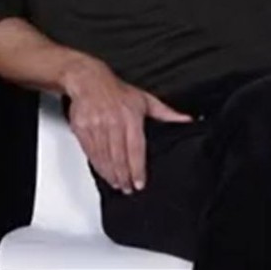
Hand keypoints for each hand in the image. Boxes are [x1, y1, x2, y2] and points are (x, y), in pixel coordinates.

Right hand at [60, 58, 191, 192]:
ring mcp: (96, 126)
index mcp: (130, 116)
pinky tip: (104, 173)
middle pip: (119, 156)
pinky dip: (97, 165)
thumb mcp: (146, 99)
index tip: (140, 182)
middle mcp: (113, 122)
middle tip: (128, 189)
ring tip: (118, 185)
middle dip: (124, 176)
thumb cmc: (118, 91)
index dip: (137, 168)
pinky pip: (90, 152)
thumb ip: (167, 113)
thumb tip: (187, 120)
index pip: (135, 148)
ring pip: (104, 157)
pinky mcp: (82, 129)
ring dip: (110, 174)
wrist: (89, 80)